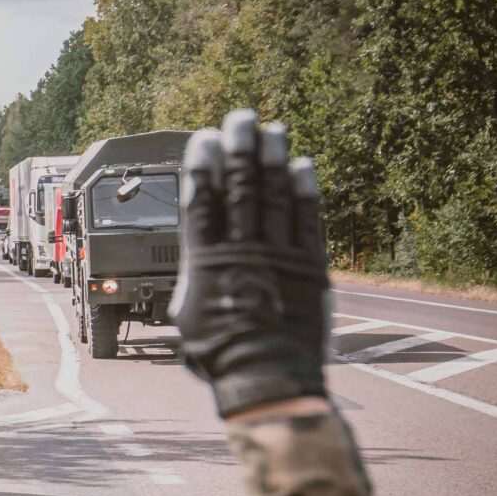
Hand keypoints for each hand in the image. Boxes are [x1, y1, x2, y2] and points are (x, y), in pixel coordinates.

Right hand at [172, 108, 328, 416]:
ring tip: (272, 128)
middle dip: (240, 149)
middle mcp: (242, 252)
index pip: (201, 202)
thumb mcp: (185, 312)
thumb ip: (190, 276)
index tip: (203, 138)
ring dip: (273, 159)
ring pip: (275, 197)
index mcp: (205, 263)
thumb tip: (189, 259)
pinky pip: (309, 221)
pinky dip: (306, 191)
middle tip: (240, 118)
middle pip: (239, 189)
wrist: (267, 378)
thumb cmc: (219, 353)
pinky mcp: (311, 267)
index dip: (202, 166)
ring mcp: (279, 257)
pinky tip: (303, 165)